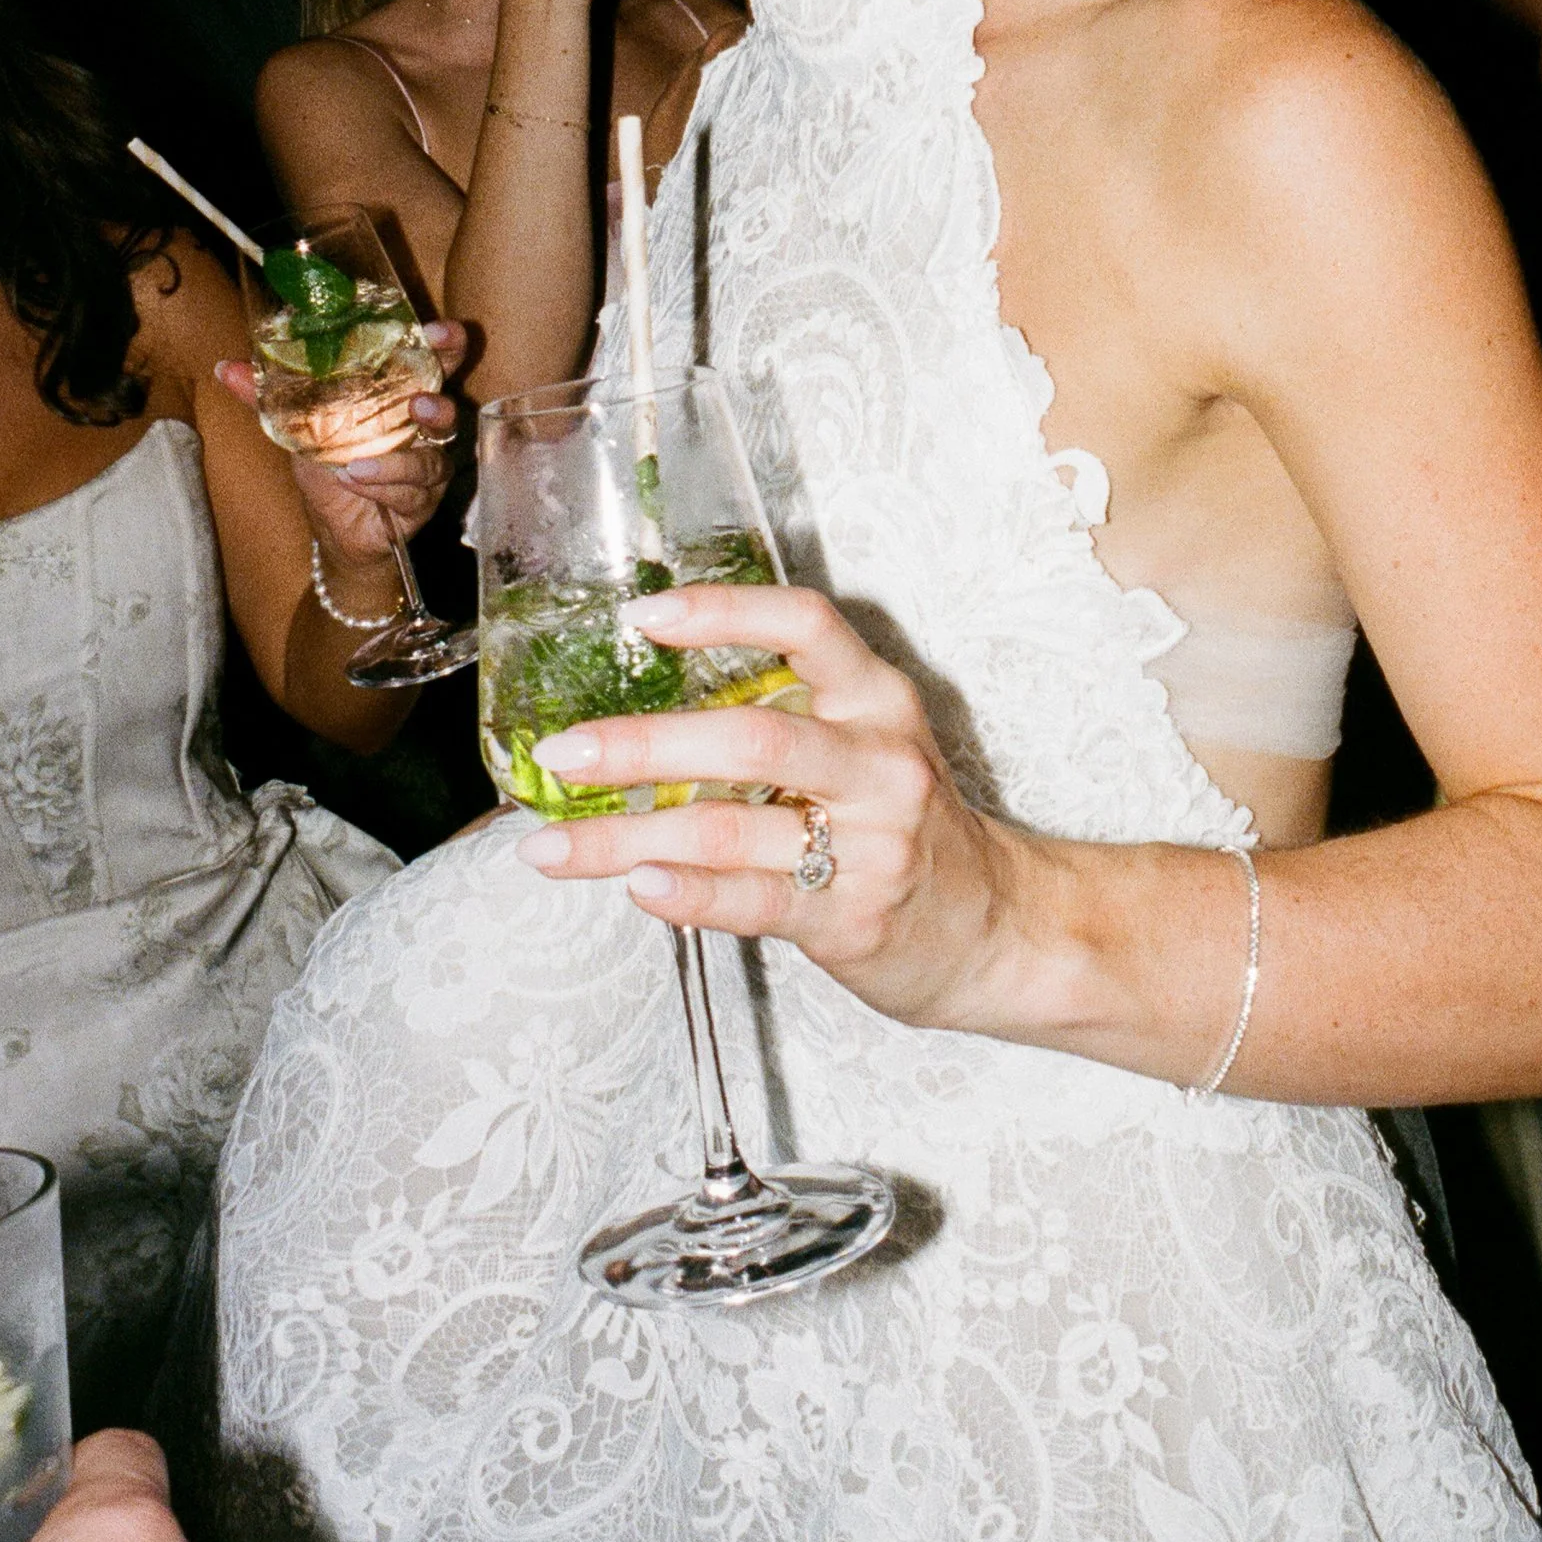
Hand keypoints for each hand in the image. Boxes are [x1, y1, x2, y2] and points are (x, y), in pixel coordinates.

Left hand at [214, 320, 464, 567]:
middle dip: (441, 399)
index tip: (436, 332)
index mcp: (401, 394)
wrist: (336, 527)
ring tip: (361, 459)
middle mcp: (423, 427)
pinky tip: (355, 480)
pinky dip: (383, 485)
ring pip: (432, 457)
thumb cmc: (328, 464)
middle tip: (420, 401)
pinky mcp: (423, 500)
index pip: (434, 360)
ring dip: (402, 459)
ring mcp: (428, 464)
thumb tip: (224, 367)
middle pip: (449, 405)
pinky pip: (411, 491)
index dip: (444, 344)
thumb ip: (268, 397)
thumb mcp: (297, 426)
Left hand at [510, 581, 1017, 1031]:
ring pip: (729, 828)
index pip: (807, 627)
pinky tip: (637, 886)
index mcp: (877, 701)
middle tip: (562, 752)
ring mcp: (870, 844)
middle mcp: (878, 764)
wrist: (991, 929)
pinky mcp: (852, 917)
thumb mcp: (862, 749)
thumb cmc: (900, 829)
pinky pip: (756, 900)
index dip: (724, 612)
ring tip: (550, 846)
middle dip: (641, 745)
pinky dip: (688, 893)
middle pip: (751, 736)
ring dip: (625, 837)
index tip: (644, 617)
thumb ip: (777, 720)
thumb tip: (633, 713)